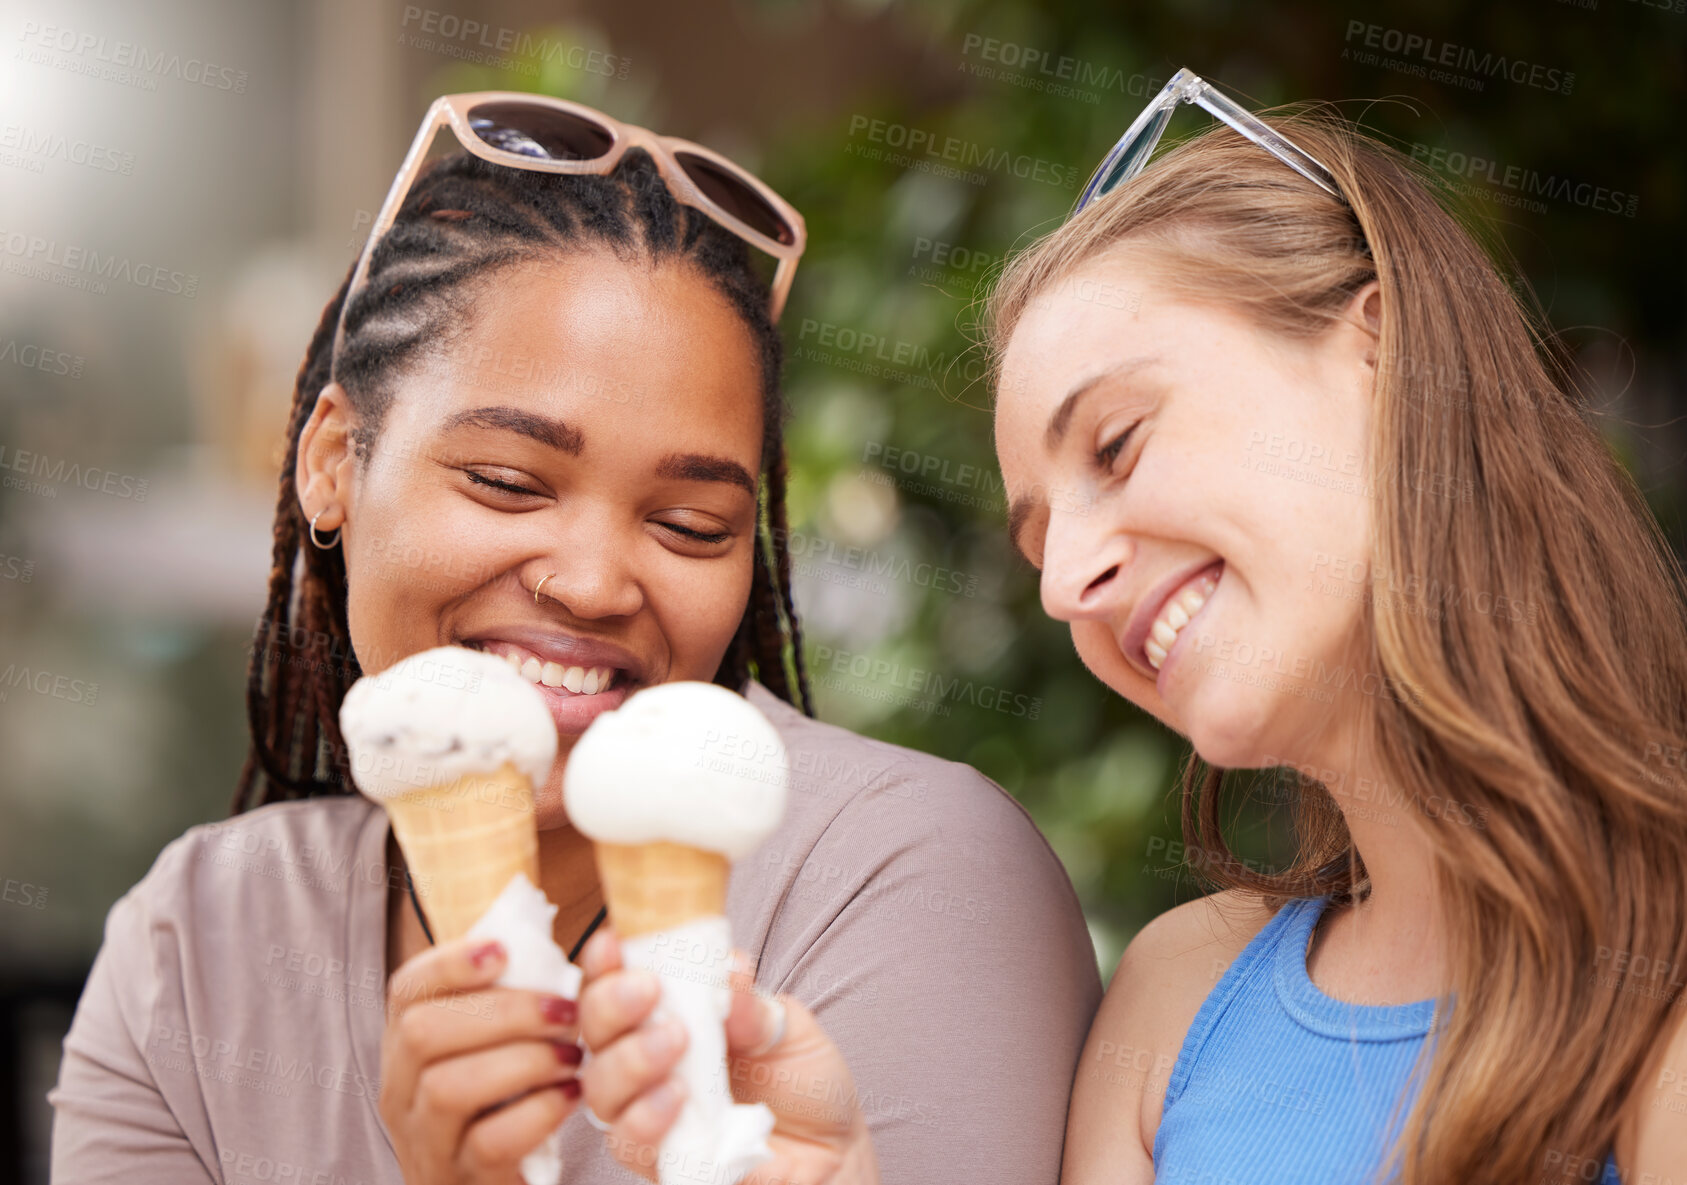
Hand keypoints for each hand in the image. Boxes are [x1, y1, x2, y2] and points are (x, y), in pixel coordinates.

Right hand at [379, 936, 583, 1183]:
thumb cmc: (505, 1102)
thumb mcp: (494, 1047)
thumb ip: (514, 999)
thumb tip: (588, 943)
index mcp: (406, 1045)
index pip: (405, 990)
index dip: (449, 963)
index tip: (503, 951)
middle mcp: (401, 1091)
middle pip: (422, 1033)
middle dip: (504, 1012)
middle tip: (566, 1012)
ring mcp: (424, 1141)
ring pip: (447, 1088)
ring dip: (523, 1061)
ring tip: (573, 1056)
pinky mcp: (461, 1179)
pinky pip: (488, 1142)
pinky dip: (536, 1112)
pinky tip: (569, 1097)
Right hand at [576, 927, 879, 1184]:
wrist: (833, 1151)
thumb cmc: (802, 1083)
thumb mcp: (788, 1028)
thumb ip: (751, 1004)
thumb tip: (726, 968)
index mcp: (672, 1012)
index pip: (617, 981)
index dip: (605, 962)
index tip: (614, 941)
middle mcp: (648, 1059)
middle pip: (595, 1031)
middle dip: (610, 1004)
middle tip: (647, 990)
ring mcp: (650, 1110)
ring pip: (601, 1087)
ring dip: (629, 1058)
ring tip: (676, 1042)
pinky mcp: (661, 1159)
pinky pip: (629, 1142)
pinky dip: (646, 1117)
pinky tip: (677, 1098)